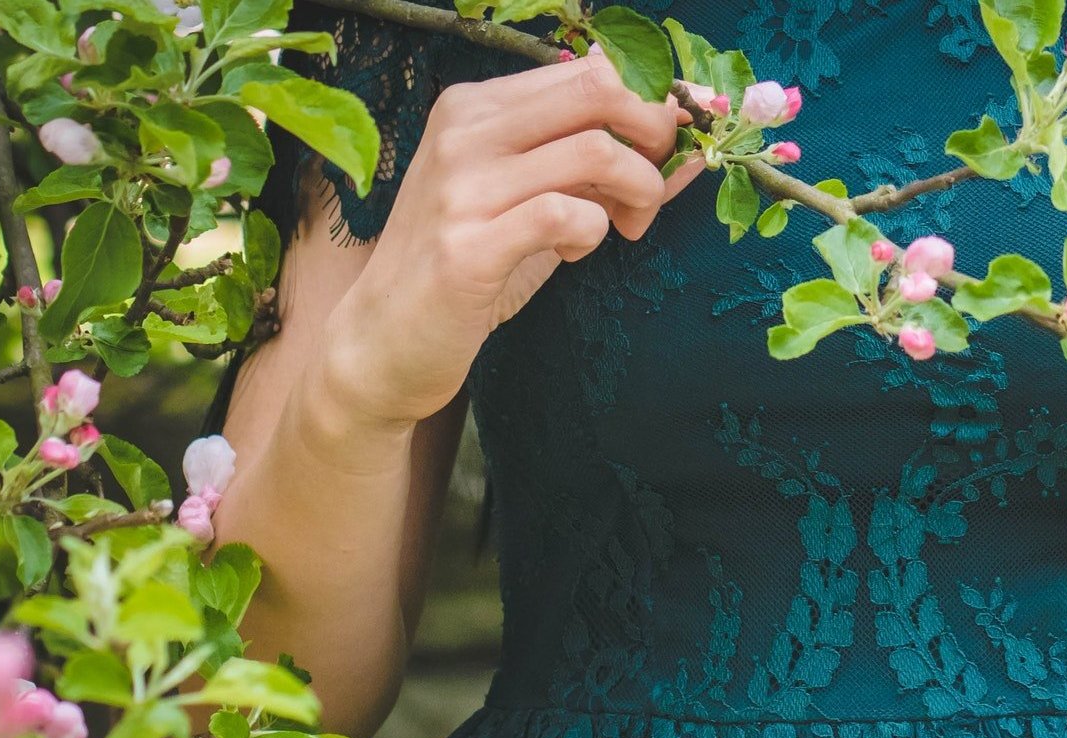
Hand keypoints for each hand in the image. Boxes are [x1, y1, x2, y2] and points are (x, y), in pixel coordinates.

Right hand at [328, 50, 708, 426]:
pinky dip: (595, 233)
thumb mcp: (526, 193)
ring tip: (623, 228)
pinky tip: (574, 252)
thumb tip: (682, 136)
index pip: (587, 70)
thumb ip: (588, 160)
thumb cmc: (468, 261)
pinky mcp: (469, 248)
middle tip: (649, 189)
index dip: (645, 107)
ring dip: (638, 192)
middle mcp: (464, 132)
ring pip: (597, 151)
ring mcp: (463, 187)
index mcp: (476, 106)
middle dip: (653, 137)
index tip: (659, 154)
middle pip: (599, 91)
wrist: (384, 337)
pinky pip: (569, 215)